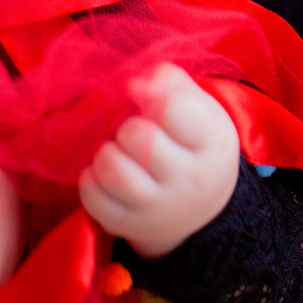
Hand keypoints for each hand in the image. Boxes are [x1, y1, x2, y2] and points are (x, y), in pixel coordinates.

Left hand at [79, 63, 240, 259]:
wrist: (202, 212)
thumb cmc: (196, 148)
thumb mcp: (204, 113)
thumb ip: (176, 86)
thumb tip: (144, 78)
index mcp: (212, 144)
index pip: (174, 108)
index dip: (147, 91)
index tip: (137, 88)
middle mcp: (189, 179)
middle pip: (139, 138)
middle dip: (128, 126)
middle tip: (132, 129)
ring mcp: (158, 207)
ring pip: (113, 169)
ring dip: (106, 152)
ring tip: (115, 150)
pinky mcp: (127, 225)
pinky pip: (93, 198)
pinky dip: (90, 178)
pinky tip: (104, 173)